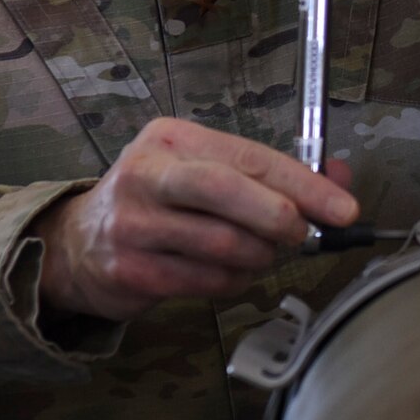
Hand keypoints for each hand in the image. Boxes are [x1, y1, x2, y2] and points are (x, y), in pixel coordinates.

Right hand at [33, 117, 357, 321]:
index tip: (342, 208)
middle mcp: (148, 174)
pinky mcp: (130, 270)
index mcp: (173, 138)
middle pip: (229, 192)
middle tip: (304, 235)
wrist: (77, 243)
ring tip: (263, 253)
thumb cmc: (159, 200)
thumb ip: (271, 173)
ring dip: (259, 256)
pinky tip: (232, 272)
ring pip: (223, 245)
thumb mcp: (206, 169)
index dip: (303, 184)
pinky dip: (233, 281)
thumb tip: (339, 181)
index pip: (250, 157)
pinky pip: (205, 281)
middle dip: (279, 217)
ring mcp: (133, 224)